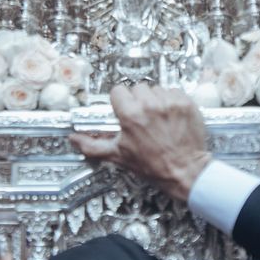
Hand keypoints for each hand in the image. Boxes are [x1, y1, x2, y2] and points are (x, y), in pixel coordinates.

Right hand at [70, 84, 209, 201]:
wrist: (185, 171)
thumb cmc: (154, 165)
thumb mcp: (119, 156)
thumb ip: (92, 146)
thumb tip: (74, 139)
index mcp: (130, 115)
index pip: (118, 91)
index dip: (120, 101)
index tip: (124, 110)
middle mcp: (150, 105)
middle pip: (137, 88)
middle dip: (137, 100)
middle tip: (142, 117)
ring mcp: (169, 102)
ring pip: (156, 88)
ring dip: (155, 100)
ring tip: (158, 118)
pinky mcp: (185, 103)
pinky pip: (174, 91)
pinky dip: (172, 101)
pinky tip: (171, 116)